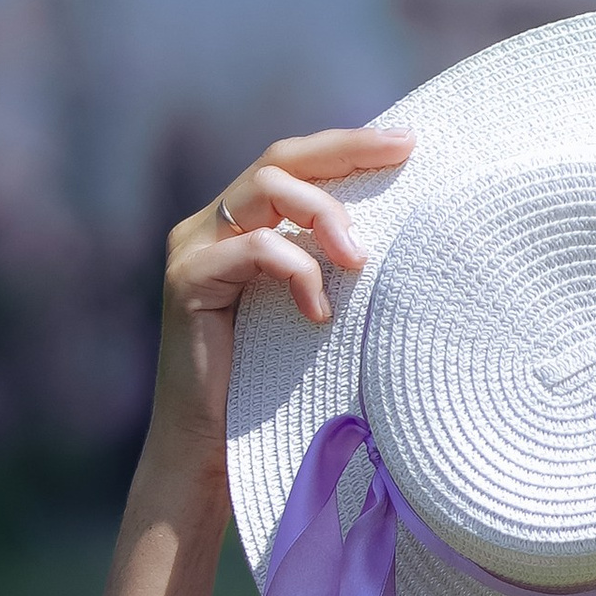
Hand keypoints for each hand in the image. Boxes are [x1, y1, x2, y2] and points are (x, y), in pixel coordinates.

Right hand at [144, 123, 415, 494]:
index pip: (295, 163)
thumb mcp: (315, 318)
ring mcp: (194, 250)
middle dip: (345, 152)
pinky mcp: (187, 282)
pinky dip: (297, 272)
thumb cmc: (273, 394)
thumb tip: (406, 242)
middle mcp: (211, 226)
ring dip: (324, 215)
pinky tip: (319, 314)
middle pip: (280, 159)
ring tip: (359, 260)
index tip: (408, 141)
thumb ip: (333, 271)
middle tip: (401, 157)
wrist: (209, 454)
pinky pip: (253, 250)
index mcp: (241, 226)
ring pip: (265, 189)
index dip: (349, 144)